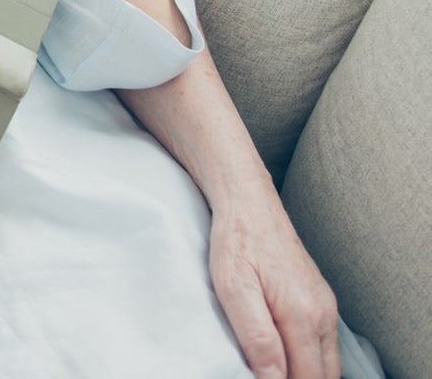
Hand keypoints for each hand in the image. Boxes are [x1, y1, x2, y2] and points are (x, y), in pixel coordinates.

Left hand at [209, 196, 338, 378]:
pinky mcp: (320, 298)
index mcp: (303, 315)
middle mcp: (323, 313)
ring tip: (272, 368)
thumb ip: (257, 337)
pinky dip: (309, 358)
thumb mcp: (234, 288)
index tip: (259, 378)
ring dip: (306, 374)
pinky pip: (323, 344)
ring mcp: (325, 306)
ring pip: (327, 363)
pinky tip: (285, 355)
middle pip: (323, 376)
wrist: (248, 200)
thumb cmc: (236, 240)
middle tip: (264, 374)